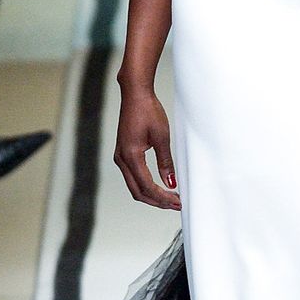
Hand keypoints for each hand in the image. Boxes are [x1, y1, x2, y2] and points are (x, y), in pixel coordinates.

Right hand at [114, 88, 180, 209]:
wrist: (135, 94)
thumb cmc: (148, 111)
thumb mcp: (162, 137)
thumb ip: (165, 162)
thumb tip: (171, 183)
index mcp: (131, 156)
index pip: (147, 187)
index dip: (163, 198)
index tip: (178, 202)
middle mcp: (121, 159)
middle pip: (138, 192)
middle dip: (157, 201)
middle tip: (177, 204)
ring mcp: (120, 157)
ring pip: (134, 186)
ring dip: (152, 195)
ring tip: (170, 198)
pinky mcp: (123, 153)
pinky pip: (132, 177)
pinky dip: (145, 185)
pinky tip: (159, 186)